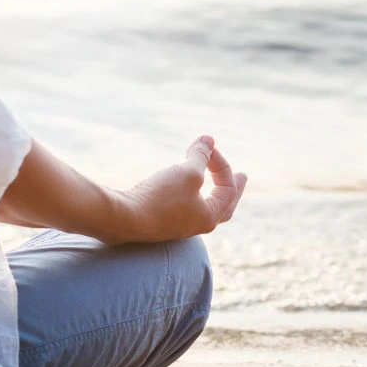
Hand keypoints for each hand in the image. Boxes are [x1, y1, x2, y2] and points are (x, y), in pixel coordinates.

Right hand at [115, 135, 246, 242]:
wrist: (124, 218)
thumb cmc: (161, 197)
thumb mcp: (187, 172)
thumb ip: (201, 156)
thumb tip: (209, 139)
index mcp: (210, 217)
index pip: (227, 188)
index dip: (222, 163)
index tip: (208, 145)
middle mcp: (197, 225)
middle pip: (223, 206)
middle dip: (232, 189)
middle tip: (242, 177)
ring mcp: (178, 226)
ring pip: (202, 208)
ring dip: (210, 191)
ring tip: (213, 183)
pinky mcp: (160, 222)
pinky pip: (184, 208)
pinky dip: (190, 195)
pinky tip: (185, 191)